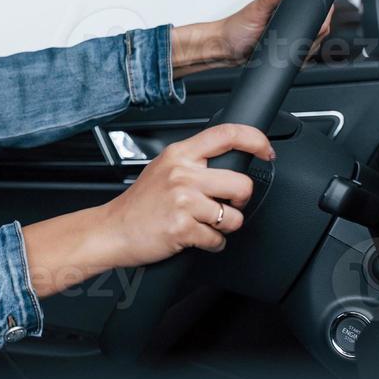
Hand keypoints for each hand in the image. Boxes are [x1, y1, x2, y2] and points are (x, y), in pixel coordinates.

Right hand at [96, 124, 274, 265]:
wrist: (111, 230)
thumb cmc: (138, 205)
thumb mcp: (163, 169)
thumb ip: (193, 162)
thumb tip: (228, 161)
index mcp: (179, 154)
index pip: (227, 135)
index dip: (256, 140)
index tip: (266, 151)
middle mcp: (182, 174)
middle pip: (242, 184)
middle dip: (240, 201)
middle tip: (225, 205)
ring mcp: (183, 200)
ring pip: (234, 217)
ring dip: (224, 227)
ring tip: (203, 224)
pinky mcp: (183, 227)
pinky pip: (218, 240)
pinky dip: (210, 244)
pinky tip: (193, 237)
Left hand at [172, 0, 334, 74]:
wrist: (225, 50)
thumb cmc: (235, 28)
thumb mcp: (256, 9)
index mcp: (287, 5)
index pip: (317, 7)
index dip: (321, 14)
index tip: (314, 21)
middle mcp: (292, 19)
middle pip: (321, 28)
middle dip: (314, 35)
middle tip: (290, 36)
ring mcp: (291, 36)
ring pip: (314, 44)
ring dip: (307, 48)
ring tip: (285, 45)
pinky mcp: (288, 51)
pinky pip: (303, 56)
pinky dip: (301, 58)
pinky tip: (290, 56)